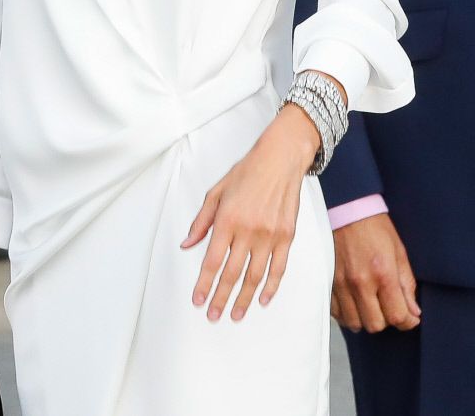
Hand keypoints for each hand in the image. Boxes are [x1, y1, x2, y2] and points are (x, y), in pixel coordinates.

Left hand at [181, 104, 315, 322]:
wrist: (281, 158)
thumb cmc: (246, 172)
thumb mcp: (216, 192)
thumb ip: (201, 221)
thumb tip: (187, 245)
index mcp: (227, 219)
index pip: (212, 261)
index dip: (204, 284)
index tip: (198, 300)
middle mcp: (248, 230)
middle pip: (232, 273)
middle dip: (221, 298)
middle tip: (214, 315)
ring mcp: (270, 234)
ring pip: (255, 276)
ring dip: (244, 298)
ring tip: (236, 315)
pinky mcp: (287, 236)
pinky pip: (278, 268)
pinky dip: (271, 287)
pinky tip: (262, 300)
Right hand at [331, 213, 420, 332]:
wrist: (347, 210)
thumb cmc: (375, 228)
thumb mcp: (399, 252)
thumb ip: (407, 285)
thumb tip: (413, 312)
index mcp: (382, 273)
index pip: (397, 316)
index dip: (408, 321)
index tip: (410, 316)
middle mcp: (360, 282)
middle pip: (375, 324)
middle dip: (387, 320)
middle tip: (389, 307)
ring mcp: (341, 284)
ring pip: (355, 323)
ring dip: (366, 319)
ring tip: (372, 306)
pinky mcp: (328, 282)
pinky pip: (337, 314)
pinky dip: (348, 314)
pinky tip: (355, 302)